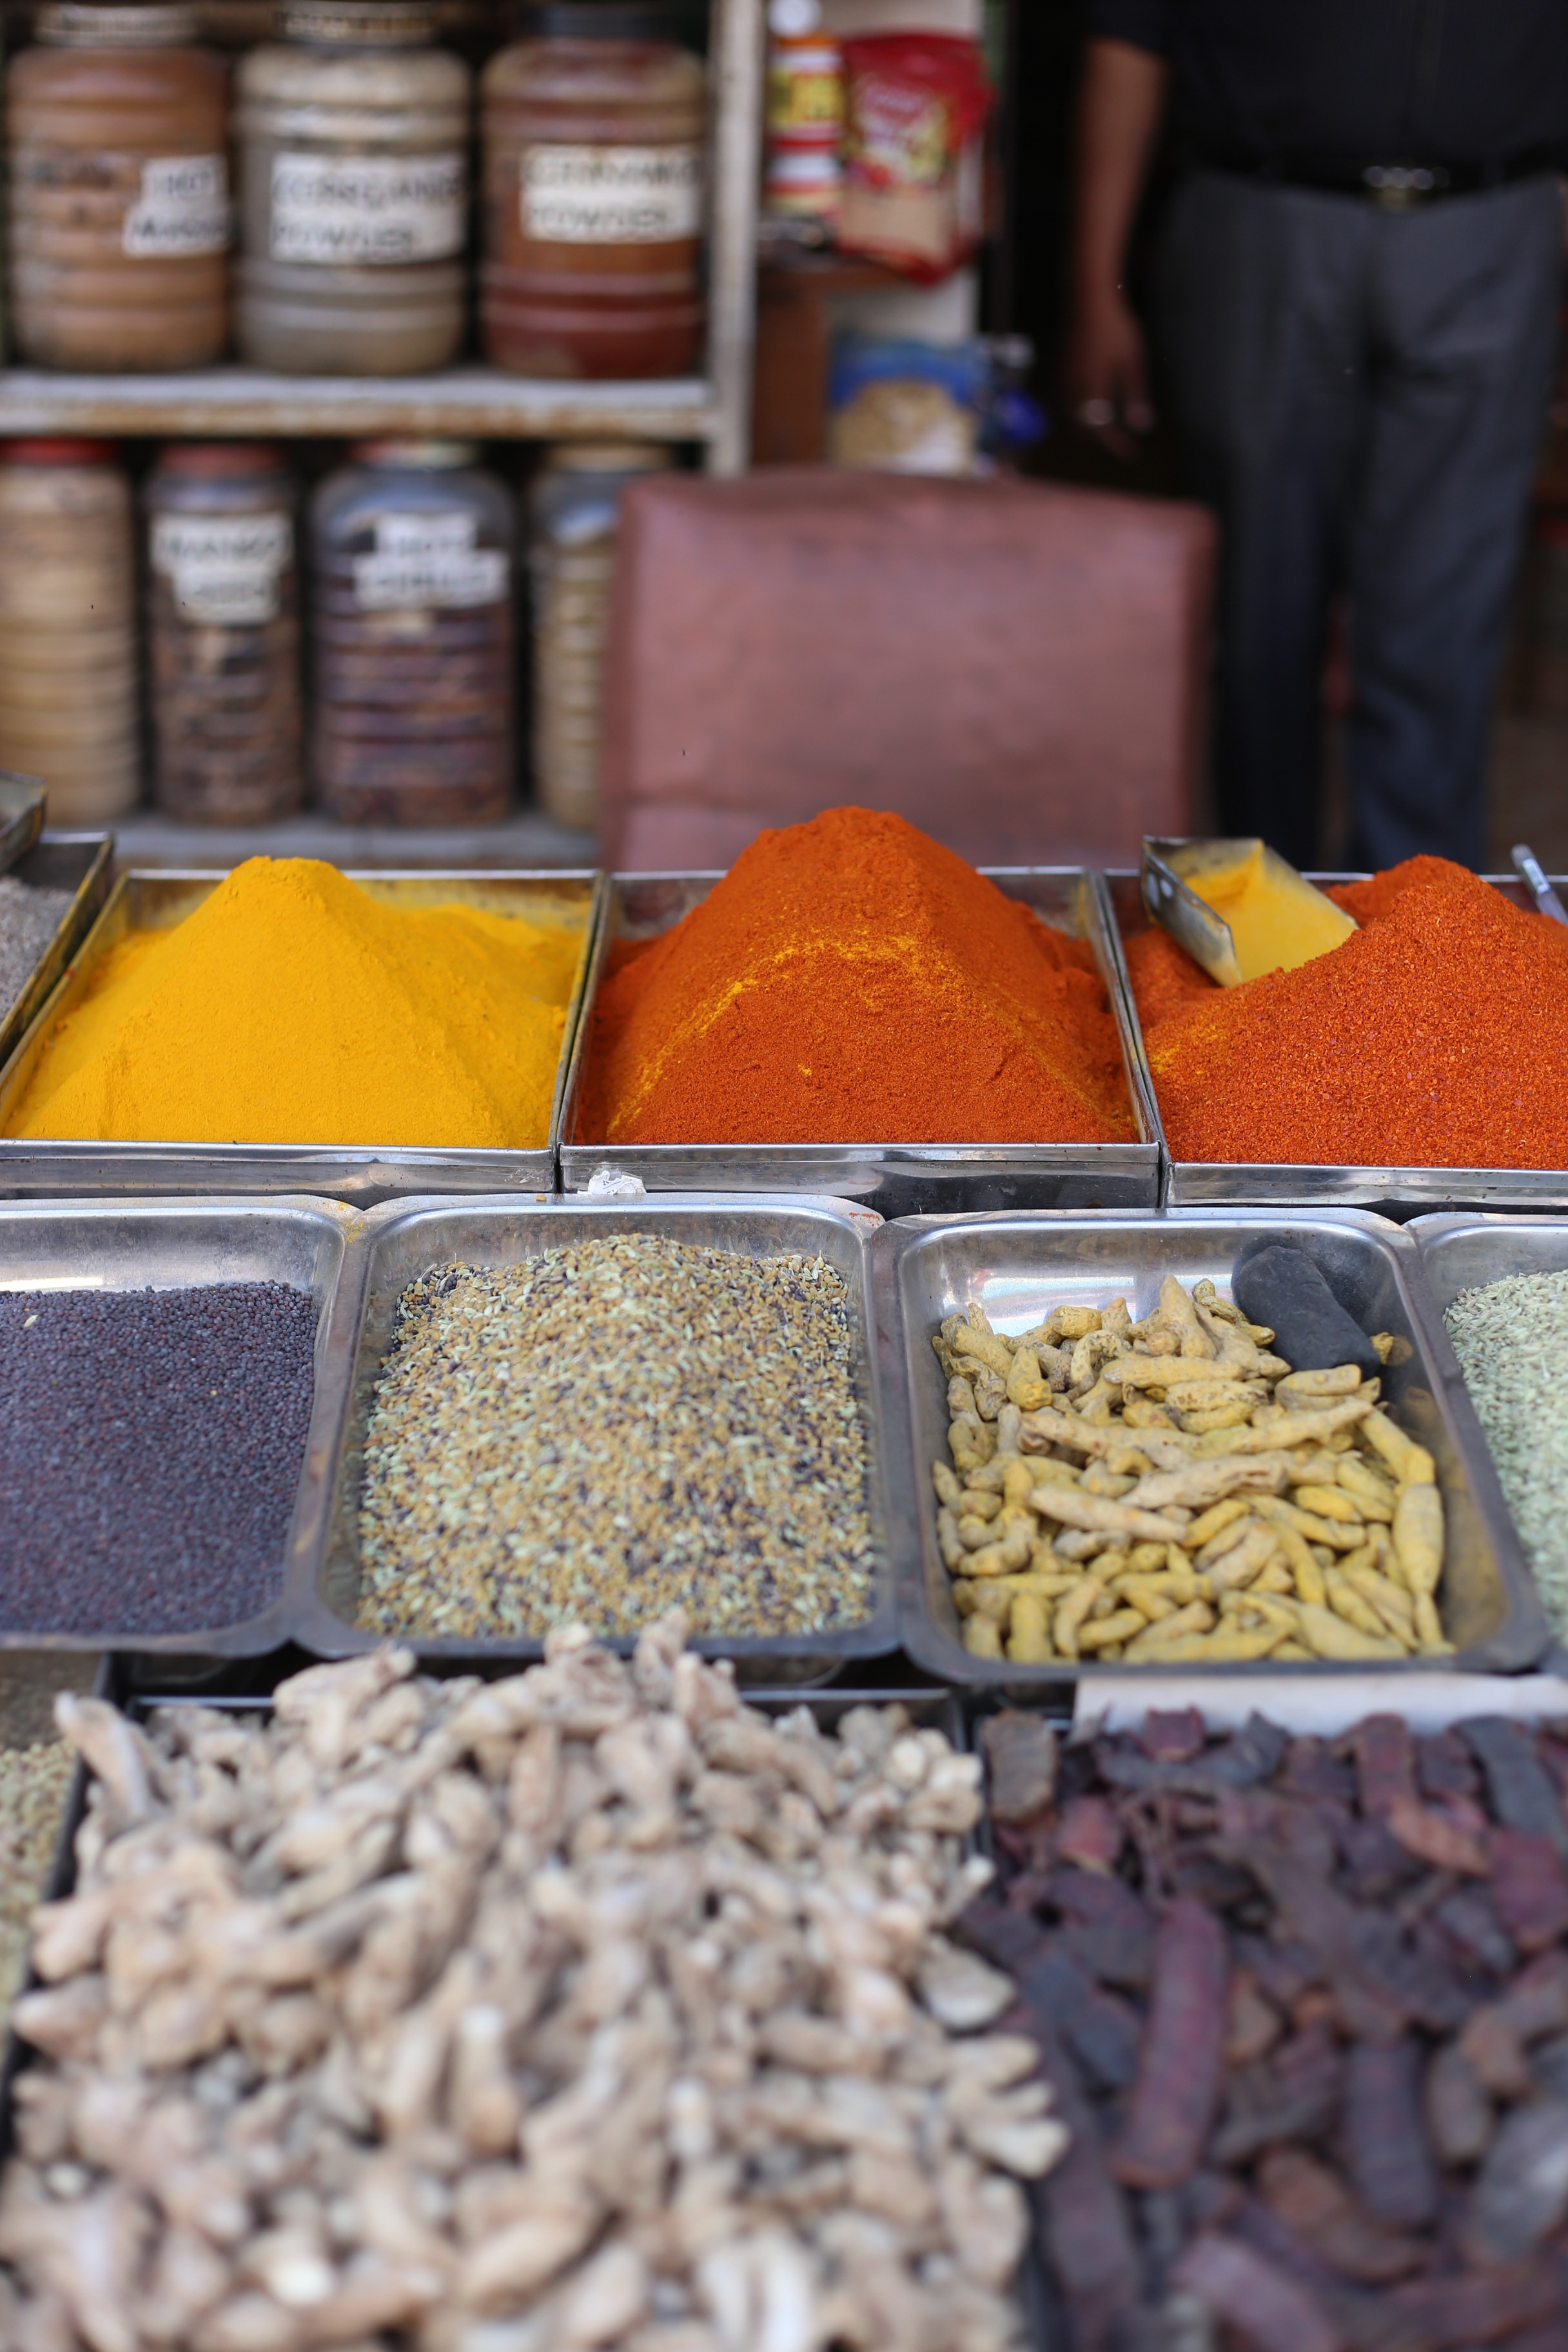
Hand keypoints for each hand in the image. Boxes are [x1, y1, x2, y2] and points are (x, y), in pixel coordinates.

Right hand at [1066, 288, 1154, 457]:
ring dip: (1084, 428)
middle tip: (1117, 443)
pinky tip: (1089, 405)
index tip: (1131, 453)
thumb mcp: (1132, 362)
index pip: (1101, 431)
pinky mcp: (1059, 370)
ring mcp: (1062, 381)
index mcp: (1091, 392)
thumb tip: (1142, 426)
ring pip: (1068, 418)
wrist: (1086, 298)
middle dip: (1098, 441)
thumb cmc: (1114, 328)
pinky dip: (1076, 413)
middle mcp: (1072, 392)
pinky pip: (1064, 403)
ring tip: (1103, 428)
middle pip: (1080, 431)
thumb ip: (1135, 395)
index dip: (1116, 445)